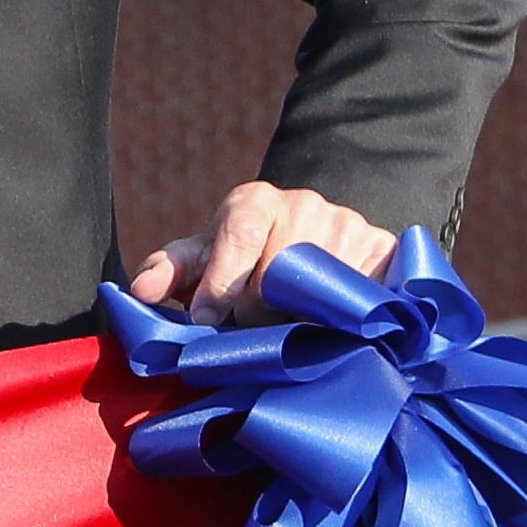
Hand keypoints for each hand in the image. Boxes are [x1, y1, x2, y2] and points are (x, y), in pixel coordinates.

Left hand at [126, 181, 398, 315]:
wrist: (306, 252)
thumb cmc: (239, 265)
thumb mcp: (200, 264)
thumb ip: (168, 272)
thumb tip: (140, 290)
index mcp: (253, 201)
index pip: (240, 234)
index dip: (222, 281)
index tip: (207, 317)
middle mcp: (305, 203)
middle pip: (279, 268)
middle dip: (258, 309)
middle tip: (253, 324)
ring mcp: (350, 224)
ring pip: (323, 286)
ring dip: (302, 317)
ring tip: (290, 323)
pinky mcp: (386, 249)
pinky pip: (369, 291)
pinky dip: (351, 315)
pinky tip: (336, 325)